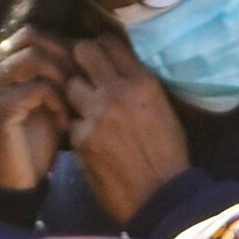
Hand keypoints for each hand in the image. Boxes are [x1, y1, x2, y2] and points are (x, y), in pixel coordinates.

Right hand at [0, 27, 74, 190]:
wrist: (10, 187)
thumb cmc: (33, 148)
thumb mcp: (51, 109)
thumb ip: (60, 83)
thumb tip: (91, 60)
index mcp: (9, 71)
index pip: (33, 33)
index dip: (62, 44)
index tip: (84, 71)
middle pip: (30, 36)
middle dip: (63, 54)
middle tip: (81, 80)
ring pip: (32, 58)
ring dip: (60, 75)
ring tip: (73, 100)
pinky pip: (33, 90)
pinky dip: (55, 101)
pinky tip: (64, 123)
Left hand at [65, 35, 190, 225]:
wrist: (161, 195)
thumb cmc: (168, 154)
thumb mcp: (162, 109)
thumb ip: (138, 86)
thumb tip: (118, 69)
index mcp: (143, 82)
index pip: (110, 43)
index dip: (99, 46)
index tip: (97, 56)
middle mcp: (118, 92)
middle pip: (82, 52)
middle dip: (78, 60)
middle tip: (81, 74)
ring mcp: (97, 114)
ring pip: (70, 86)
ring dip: (76, 96)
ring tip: (87, 111)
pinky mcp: (82, 138)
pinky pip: (70, 122)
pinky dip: (77, 130)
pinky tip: (91, 142)